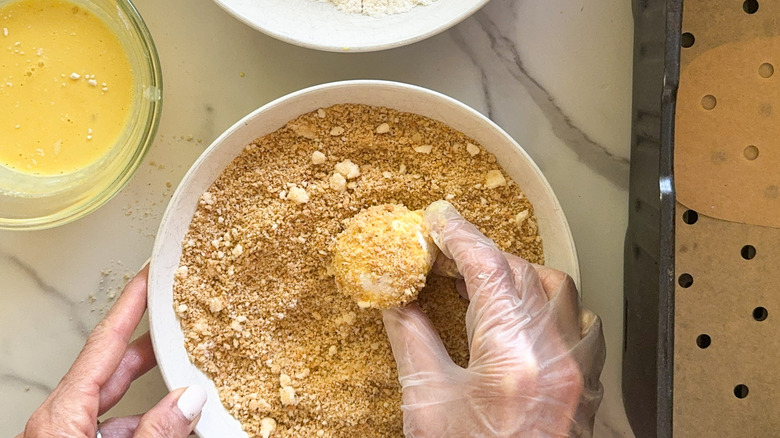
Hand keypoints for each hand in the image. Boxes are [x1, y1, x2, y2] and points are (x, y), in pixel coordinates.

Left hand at [17, 265, 206, 437]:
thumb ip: (156, 430)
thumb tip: (189, 401)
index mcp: (62, 415)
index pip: (104, 343)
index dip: (130, 305)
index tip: (147, 278)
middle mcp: (59, 421)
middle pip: (111, 367)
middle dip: (150, 345)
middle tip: (177, 319)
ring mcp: (65, 436)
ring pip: (115, 401)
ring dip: (153, 396)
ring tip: (189, 386)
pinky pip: (111, 425)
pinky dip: (143, 421)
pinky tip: (171, 425)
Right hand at [382, 201, 605, 437]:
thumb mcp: (427, 406)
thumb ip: (412, 341)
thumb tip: (395, 300)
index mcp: (513, 355)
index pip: (489, 268)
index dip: (459, 234)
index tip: (437, 218)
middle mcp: (556, 355)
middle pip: (523, 273)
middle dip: (480, 256)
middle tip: (442, 257)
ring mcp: (579, 371)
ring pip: (559, 292)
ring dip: (518, 276)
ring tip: (481, 283)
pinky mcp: (587, 387)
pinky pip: (581, 324)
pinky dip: (552, 306)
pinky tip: (529, 317)